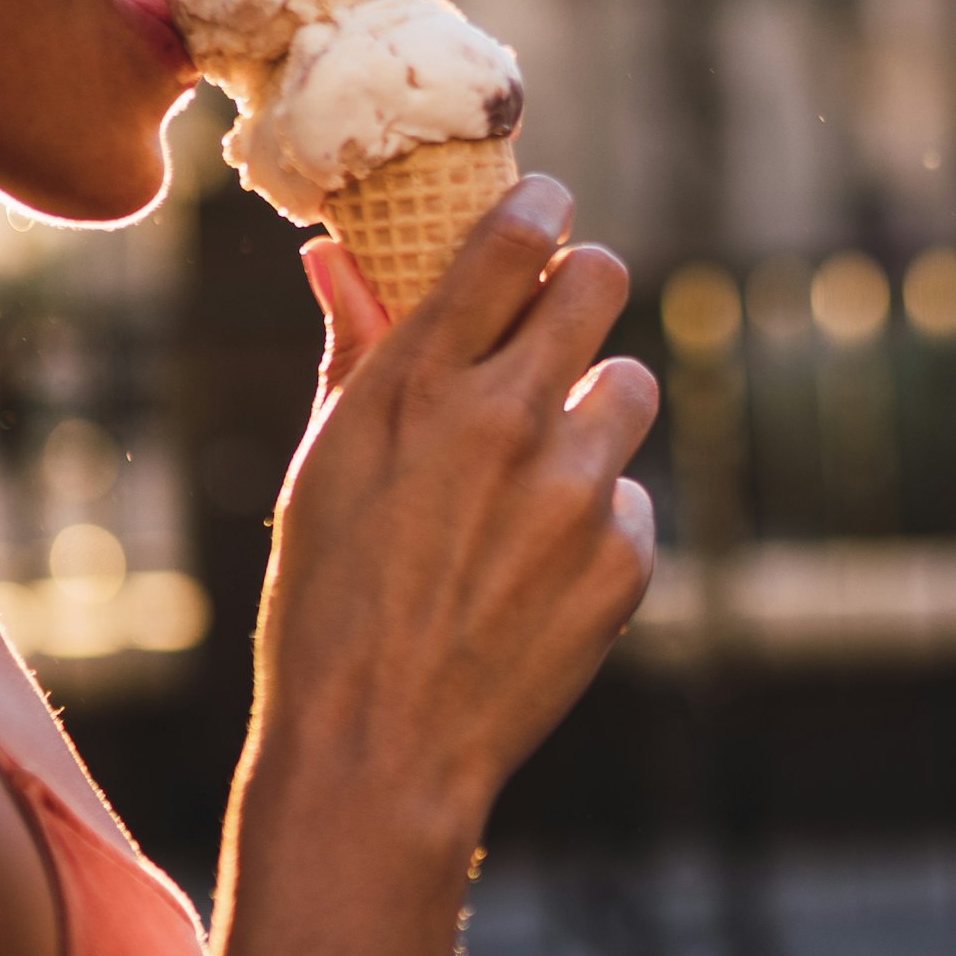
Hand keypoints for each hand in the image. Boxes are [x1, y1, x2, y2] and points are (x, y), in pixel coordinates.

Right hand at [249, 177, 658, 854]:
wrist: (380, 749)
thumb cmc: (329, 601)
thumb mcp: (323, 464)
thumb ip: (351, 350)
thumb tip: (331, 254)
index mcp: (419, 383)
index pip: (515, 236)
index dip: (542, 205)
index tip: (546, 208)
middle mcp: (505, 419)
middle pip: (603, 280)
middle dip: (584, 288)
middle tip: (561, 320)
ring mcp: (573, 490)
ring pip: (631, 386)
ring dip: (594, 410)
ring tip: (542, 469)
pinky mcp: (622, 557)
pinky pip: (631, 497)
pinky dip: (597, 520)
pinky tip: (539, 568)